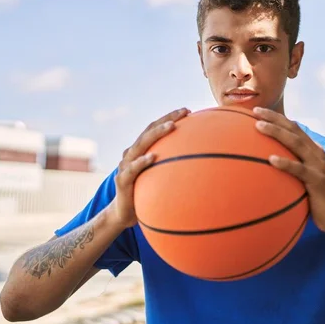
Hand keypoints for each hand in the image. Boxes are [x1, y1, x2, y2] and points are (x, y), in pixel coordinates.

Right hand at [107, 108, 189, 228]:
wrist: (124, 213)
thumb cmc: (145, 193)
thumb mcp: (160, 178)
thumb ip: (173, 168)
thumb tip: (202, 165)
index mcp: (141, 151)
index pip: (155, 129)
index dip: (170, 118)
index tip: (187, 110)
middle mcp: (132, 154)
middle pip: (149, 132)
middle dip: (167, 120)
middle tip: (183, 112)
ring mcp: (126, 166)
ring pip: (140, 145)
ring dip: (156, 134)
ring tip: (171, 127)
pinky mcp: (122, 181)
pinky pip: (132, 170)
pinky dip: (141, 162)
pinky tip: (152, 157)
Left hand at [253, 107, 324, 234]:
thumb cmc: (315, 200)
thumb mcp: (302, 179)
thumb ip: (291, 168)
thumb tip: (266, 164)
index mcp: (313, 150)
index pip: (294, 128)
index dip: (277, 117)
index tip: (257, 111)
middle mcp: (316, 153)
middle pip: (294, 130)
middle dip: (274, 118)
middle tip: (255, 111)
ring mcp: (318, 166)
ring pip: (296, 143)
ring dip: (276, 133)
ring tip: (259, 126)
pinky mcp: (317, 181)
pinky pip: (299, 169)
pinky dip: (285, 163)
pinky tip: (271, 159)